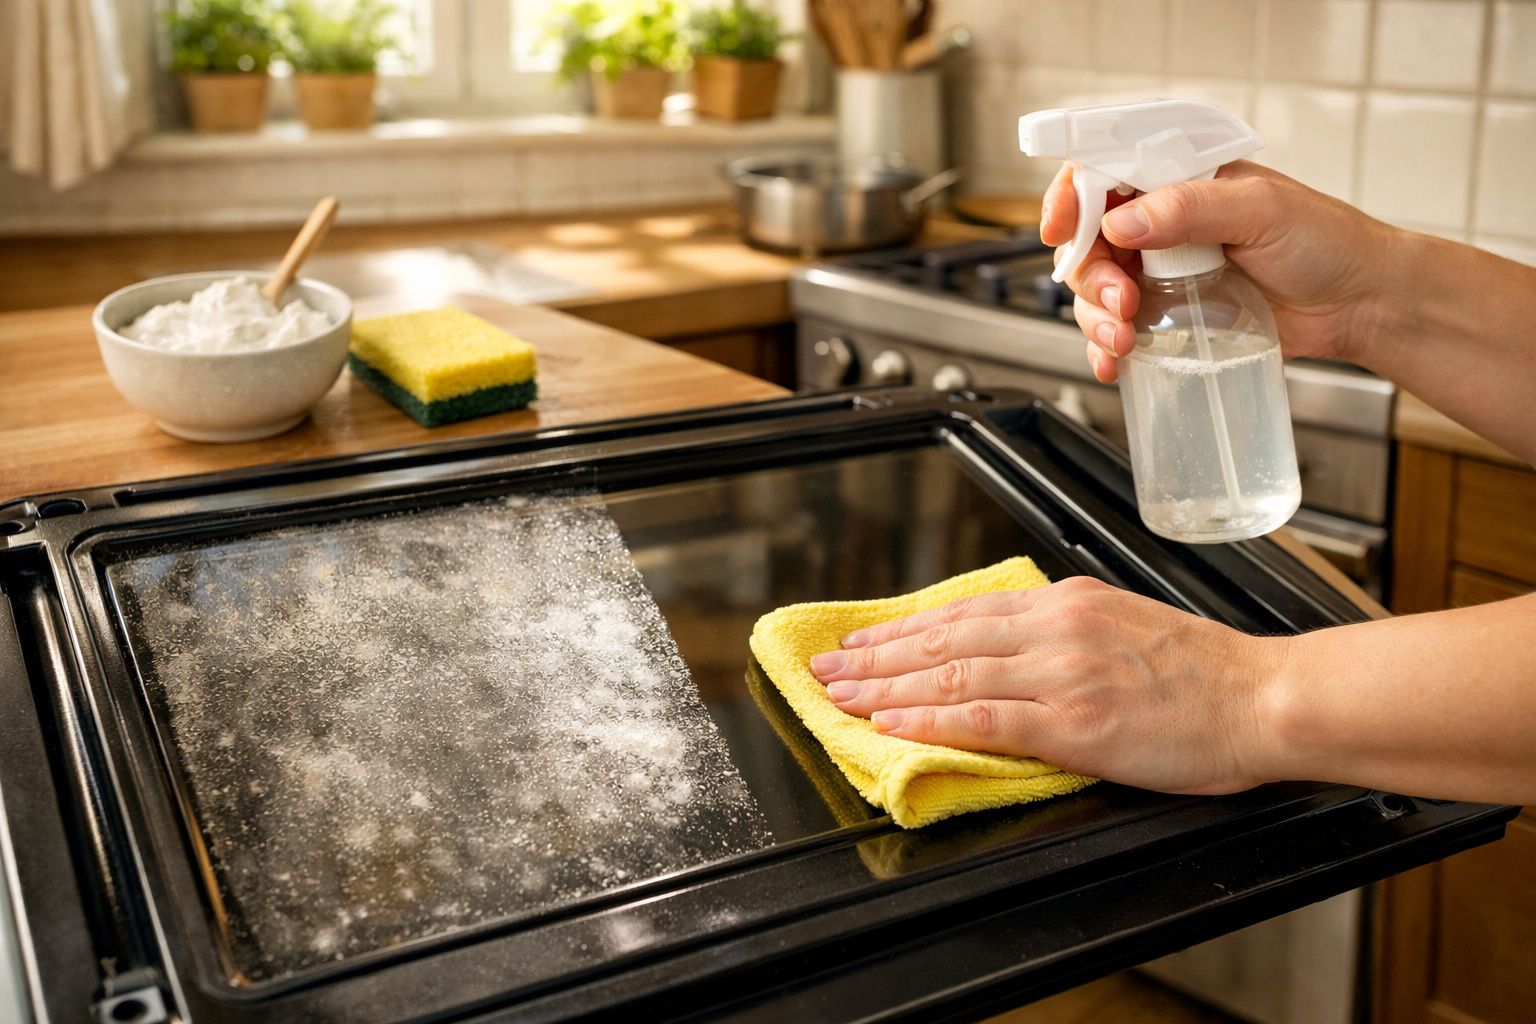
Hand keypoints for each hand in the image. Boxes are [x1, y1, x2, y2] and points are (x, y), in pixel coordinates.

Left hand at [808, 577, 1289, 795]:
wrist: (1265, 697)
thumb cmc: (1208, 673)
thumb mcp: (1125, 628)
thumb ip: (1064, 636)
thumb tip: (1009, 655)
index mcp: (1066, 603)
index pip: (963, 613)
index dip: (904, 628)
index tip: (863, 640)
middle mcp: (1055, 628)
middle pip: (943, 640)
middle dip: (876, 655)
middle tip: (827, 667)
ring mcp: (1061, 672)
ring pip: (949, 676)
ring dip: (884, 688)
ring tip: (839, 696)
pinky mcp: (1074, 722)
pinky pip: (982, 717)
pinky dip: (928, 720)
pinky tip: (890, 723)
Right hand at [1042, 160, 1404, 383]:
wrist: (1361, 304)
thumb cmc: (1326, 242)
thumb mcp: (1261, 210)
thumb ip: (1192, 207)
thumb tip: (1124, 220)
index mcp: (1178, 181)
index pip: (1102, 177)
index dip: (1070, 201)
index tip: (1059, 231)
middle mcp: (1162, 224)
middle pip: (1089, 243)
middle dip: (1091, 277)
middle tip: (1122, 303)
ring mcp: (1162, 273)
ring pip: (1095, 292)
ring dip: (1094, 319)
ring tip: (1123, 341)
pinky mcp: (1171, 318)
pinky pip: (1117, 332)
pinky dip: (1104, 351)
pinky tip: (1112, 364)